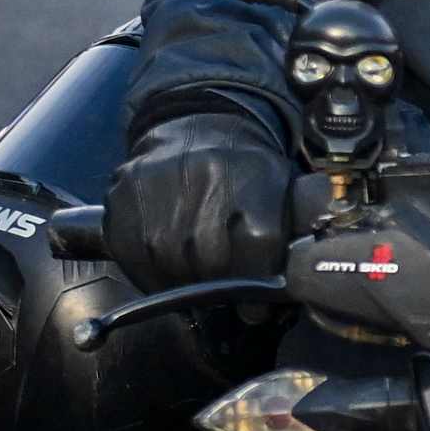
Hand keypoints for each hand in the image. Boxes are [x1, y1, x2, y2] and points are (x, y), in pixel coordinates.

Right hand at [107, 111, 300, 287]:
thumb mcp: (286, 187)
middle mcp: (202, 185)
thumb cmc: (246, 170)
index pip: (257, 257)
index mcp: (251, 182)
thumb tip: (308, 266)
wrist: (196, 128)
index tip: (258, 302)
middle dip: (223, 286)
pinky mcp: (121, 204)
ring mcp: (155, 195)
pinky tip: (169, 265)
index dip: (258, 286)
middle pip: (213, 270)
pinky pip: (136, 265)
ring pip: (172, 273)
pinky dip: (154, 277)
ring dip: (186, 284)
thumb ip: (305, 224)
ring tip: (197, 273)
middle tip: (226, 285)